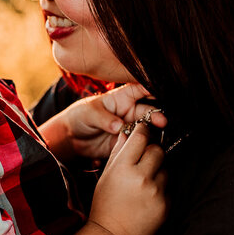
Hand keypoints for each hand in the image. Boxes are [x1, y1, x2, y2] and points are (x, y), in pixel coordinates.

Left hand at [41, 83, 166, 160]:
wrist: (72, 138)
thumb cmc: (79, 117)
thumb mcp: (89, 113)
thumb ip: (104, 119)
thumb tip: (119, 126)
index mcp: (121, 97)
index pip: (140, 89)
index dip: (151, 88)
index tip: (161, 91)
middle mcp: (129, 111)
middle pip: (148, 110)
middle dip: (156, 115)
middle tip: (161, 121)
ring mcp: (130, 127)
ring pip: (147, 127)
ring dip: (153, 131)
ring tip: (156, 135)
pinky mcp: (127, 142)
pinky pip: (139, 143)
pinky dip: (145, 145)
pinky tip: (148, 146)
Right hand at [88, 122, 167, 234]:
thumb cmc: (105, 206)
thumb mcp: (106, 176)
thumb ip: (118, 152)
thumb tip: (127, 133)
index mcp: (123, 168)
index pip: (141, 138)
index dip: (143, 131)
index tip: (144, 130)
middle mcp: (142, 177)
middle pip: (158, 150)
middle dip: (152, 151)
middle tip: (144, 159)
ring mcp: (156, 192)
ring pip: (165, 169)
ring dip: (158, 170)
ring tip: (143, 184)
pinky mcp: (166, 205)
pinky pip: (168, 187)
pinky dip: (160, 188)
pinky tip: (147, 197)